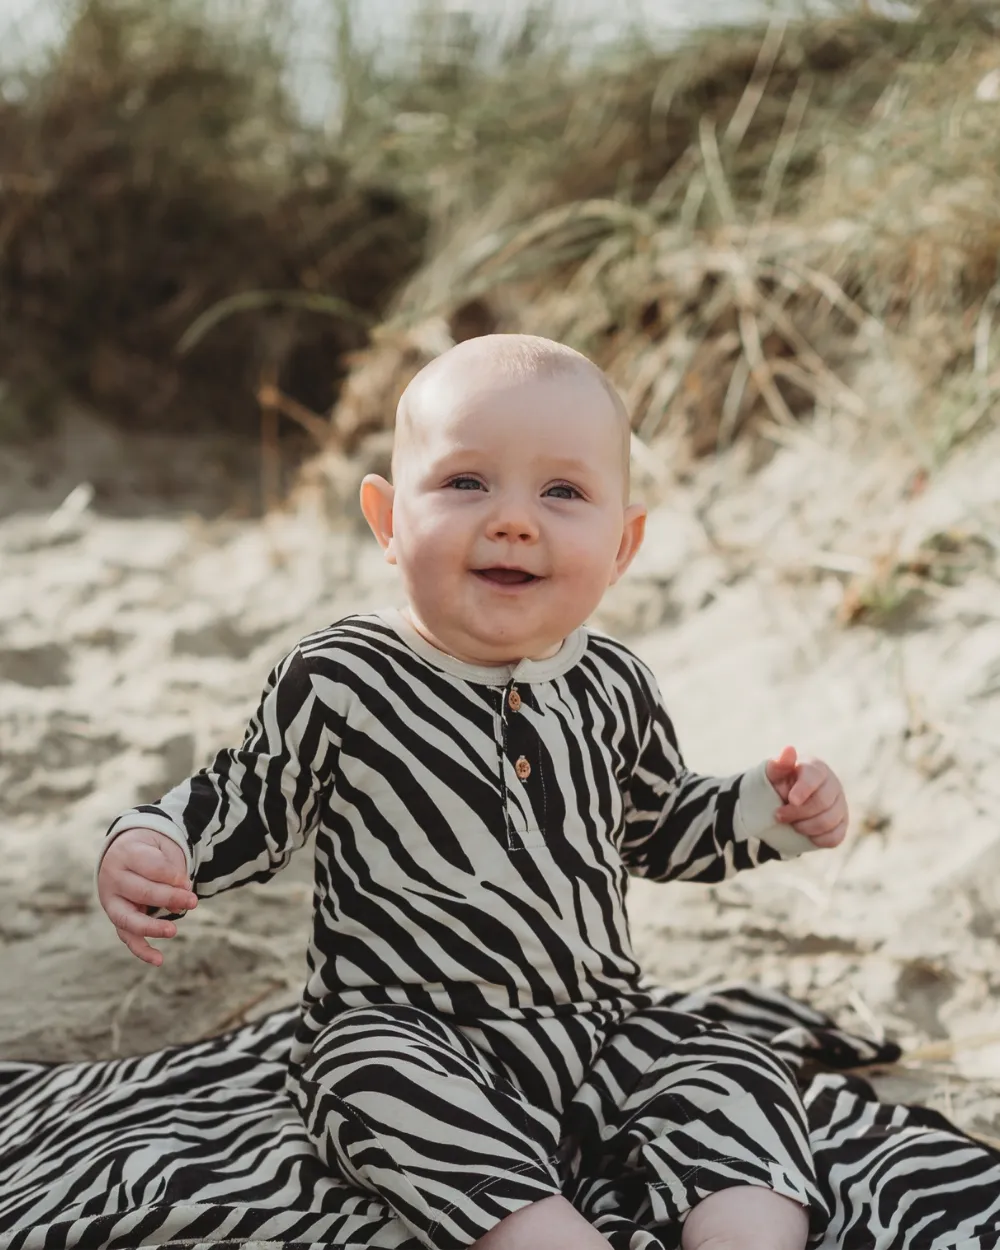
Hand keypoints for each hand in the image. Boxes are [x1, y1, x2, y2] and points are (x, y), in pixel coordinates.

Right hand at [97, 828, 196, 965]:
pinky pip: (127, 937)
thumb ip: (172, 872)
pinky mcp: (117, 919)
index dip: (173, 876)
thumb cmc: (150, 851)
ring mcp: (111, 901)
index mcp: (125, 854)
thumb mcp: (162, 851)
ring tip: (173, 931)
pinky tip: (159, 960)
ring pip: (129, 919)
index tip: (187, 882)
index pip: (151, 867)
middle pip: (142, 892)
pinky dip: (142, 950)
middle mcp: (113, 878)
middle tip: (193, 901)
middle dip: (170, 898)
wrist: (126, 853)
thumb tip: (181, 901)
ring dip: (153, 927)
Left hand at [765, 746, 847, 848]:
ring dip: (805, 827)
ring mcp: (840, 805)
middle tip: (778, 815)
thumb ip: (779, 765)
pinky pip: (835, 837)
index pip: (815, 777)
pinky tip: (804, 833)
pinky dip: (816, 839)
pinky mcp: (842, 824)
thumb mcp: (773, 775)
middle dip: (797, 813)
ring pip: (829, 821)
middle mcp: (833, 784)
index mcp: (816, 768)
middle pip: (822, 802)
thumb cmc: (778, 785)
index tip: (791, 800)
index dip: (803, 789)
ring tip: (790, 823)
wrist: (782, 804)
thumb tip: (789, 750)